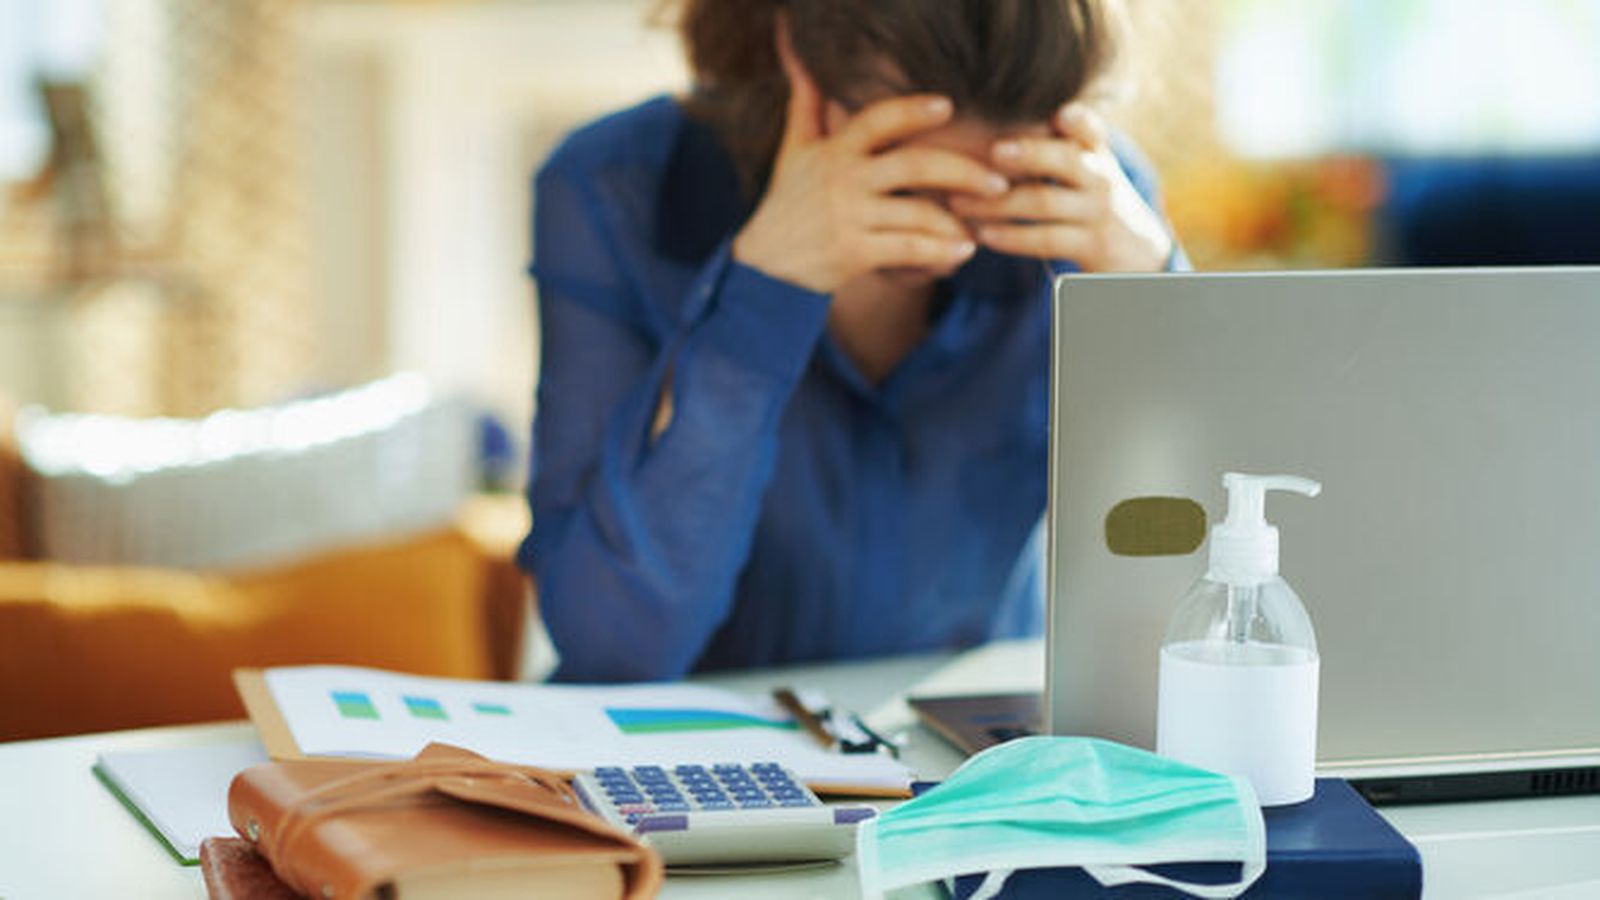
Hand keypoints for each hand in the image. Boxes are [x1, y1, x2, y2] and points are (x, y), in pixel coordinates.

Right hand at [732, 25, 1008, 293]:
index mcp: (836, 151)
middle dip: (963, 172)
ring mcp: (849, 217)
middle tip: (998, 182)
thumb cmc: (788, 201)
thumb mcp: (794, 147)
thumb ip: (805, 100)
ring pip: (918, 214)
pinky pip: (910, 251)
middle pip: (914, 165)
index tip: (949, 107)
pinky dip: (941, 254)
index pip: (878, 119)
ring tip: (979, 227)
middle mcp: (844, 180)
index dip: (914, 110)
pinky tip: (962, 253)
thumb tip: (795, 49)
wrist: (764, 265)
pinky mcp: (854, 254)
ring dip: (957, 223)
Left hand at [950, 104, 1173, 272]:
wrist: (1138, 250)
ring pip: (1045, 202)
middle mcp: (1099, 176)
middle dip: (1030, 154)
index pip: (1089, 127)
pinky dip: (1012, 237)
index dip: (1078, 120)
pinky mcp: (1092, 246)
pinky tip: (982, 234)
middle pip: (1066, 159)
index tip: (1059, 113)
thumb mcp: (1085, 167)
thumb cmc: (1090, 199)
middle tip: (993, 150)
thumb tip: (987, 107)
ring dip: (998, 203)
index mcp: (1093, 151)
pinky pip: (1047, 239)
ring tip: (958, 202)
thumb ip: (1051, 144)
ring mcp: (1098, 212)